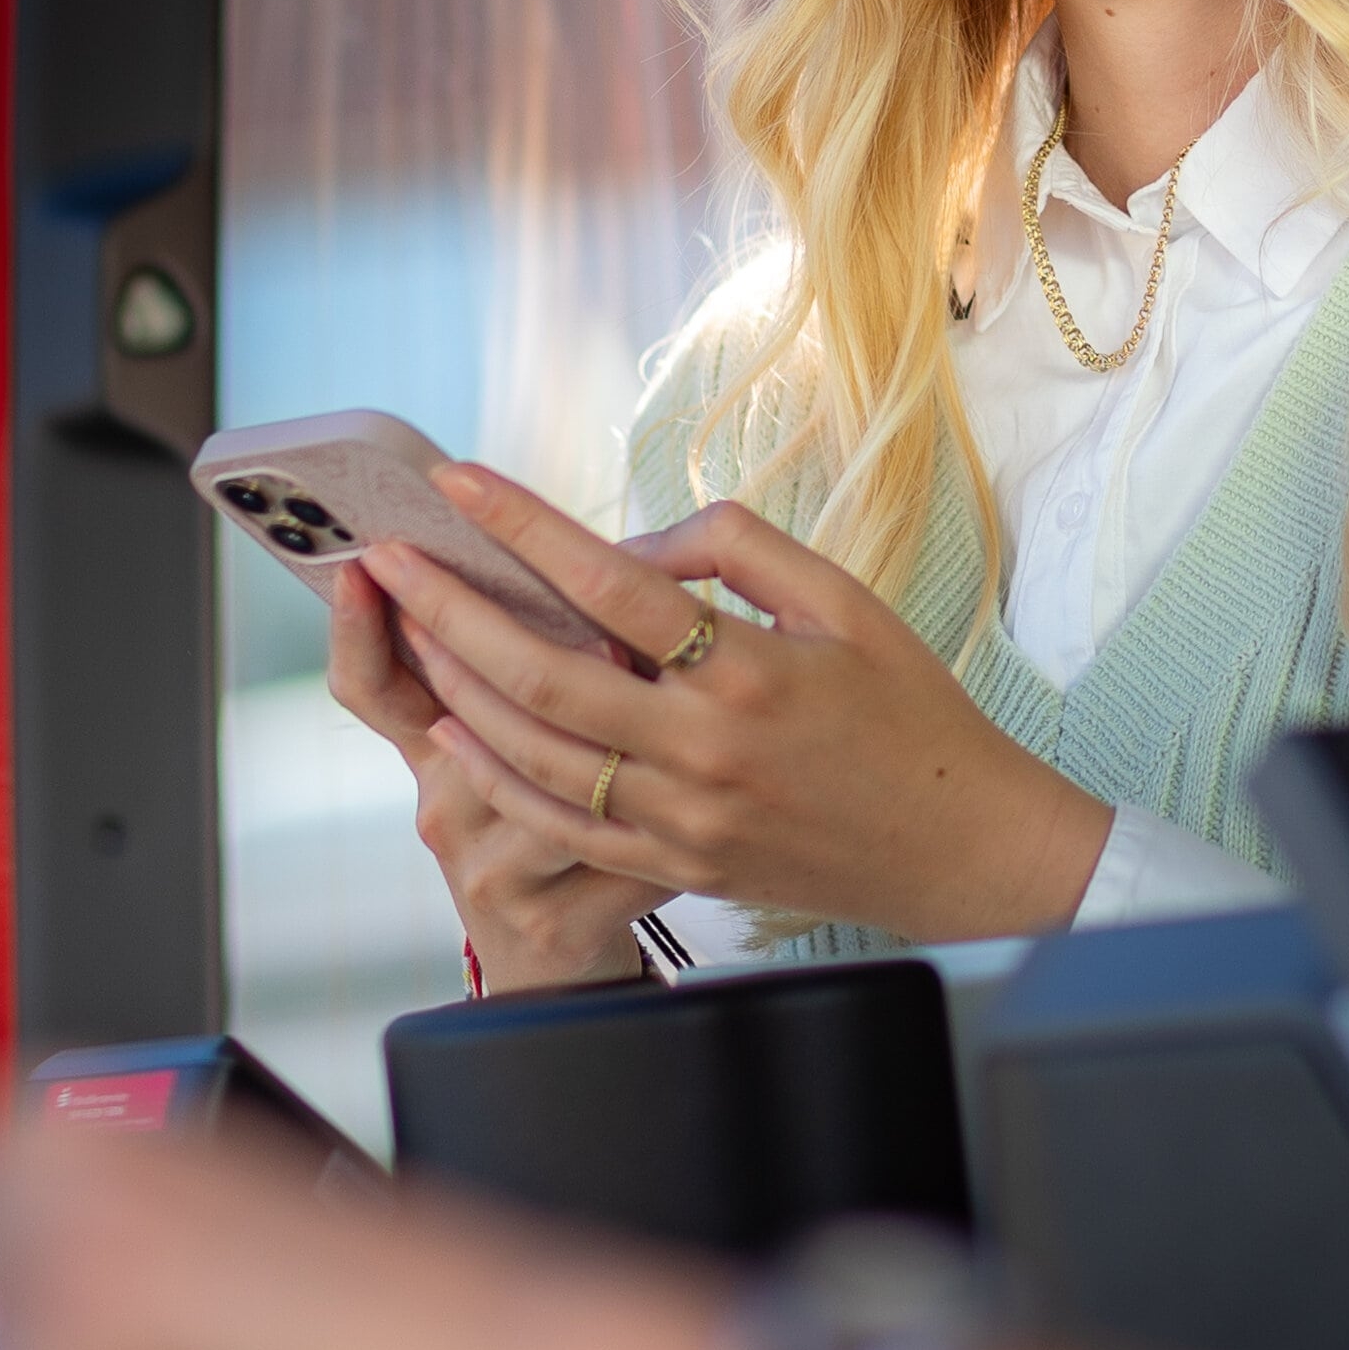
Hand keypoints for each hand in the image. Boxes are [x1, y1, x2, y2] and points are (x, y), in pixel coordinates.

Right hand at [323, 559, 667, 990]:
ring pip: (550, 784)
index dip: (354, 628)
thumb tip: (574, 589)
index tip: (363, 563)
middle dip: (521, 654)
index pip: (370, 687)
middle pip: (462, 719)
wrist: (562, 954)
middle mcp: (444, 809)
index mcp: (432, 751)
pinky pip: (618, 859)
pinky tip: (713, 804)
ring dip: (617, 736)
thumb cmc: (557, 823)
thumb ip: (526, 672)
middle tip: (592, 618)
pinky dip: (670, 825)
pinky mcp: (547, 923)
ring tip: (659, 686)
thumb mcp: (515, 748)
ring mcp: (488, 872)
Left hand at [375, 465, 1114, 945]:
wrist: (959, 846)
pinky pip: (562, 822)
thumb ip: (740, 551)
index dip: (524, 526)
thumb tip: (635, 545)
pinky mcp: (678, 867)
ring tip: (409, 627)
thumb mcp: (849, 601)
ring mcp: (685, 819)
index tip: (458, 482)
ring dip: (457, 686)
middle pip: (543, 674)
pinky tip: (456, 728)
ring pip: (535, 753)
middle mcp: (706, 749)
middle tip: (389, 557)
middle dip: (451, 609)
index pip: (611, 583)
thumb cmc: (911, 712)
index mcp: (753, 670)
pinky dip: (497, 774)